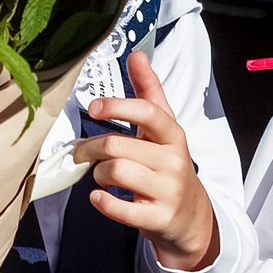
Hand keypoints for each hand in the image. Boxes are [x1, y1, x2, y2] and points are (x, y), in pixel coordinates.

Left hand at [74, 51, 219, 272]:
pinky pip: (121, 209)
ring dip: (97, 175)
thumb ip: (149, 92)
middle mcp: (173, 161)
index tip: (94, 107)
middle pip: (118, 146)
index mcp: (173, 135)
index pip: (148, 113)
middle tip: (82, 153)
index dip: (117, 106)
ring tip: (100, 176)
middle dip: (91, 149)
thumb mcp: (164, 129)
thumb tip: (137, 55)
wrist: (191, 216)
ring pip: (115, 172)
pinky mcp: (158, 218)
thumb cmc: (168, 166)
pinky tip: (98, 197)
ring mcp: (167, 190)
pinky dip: (103, 202)